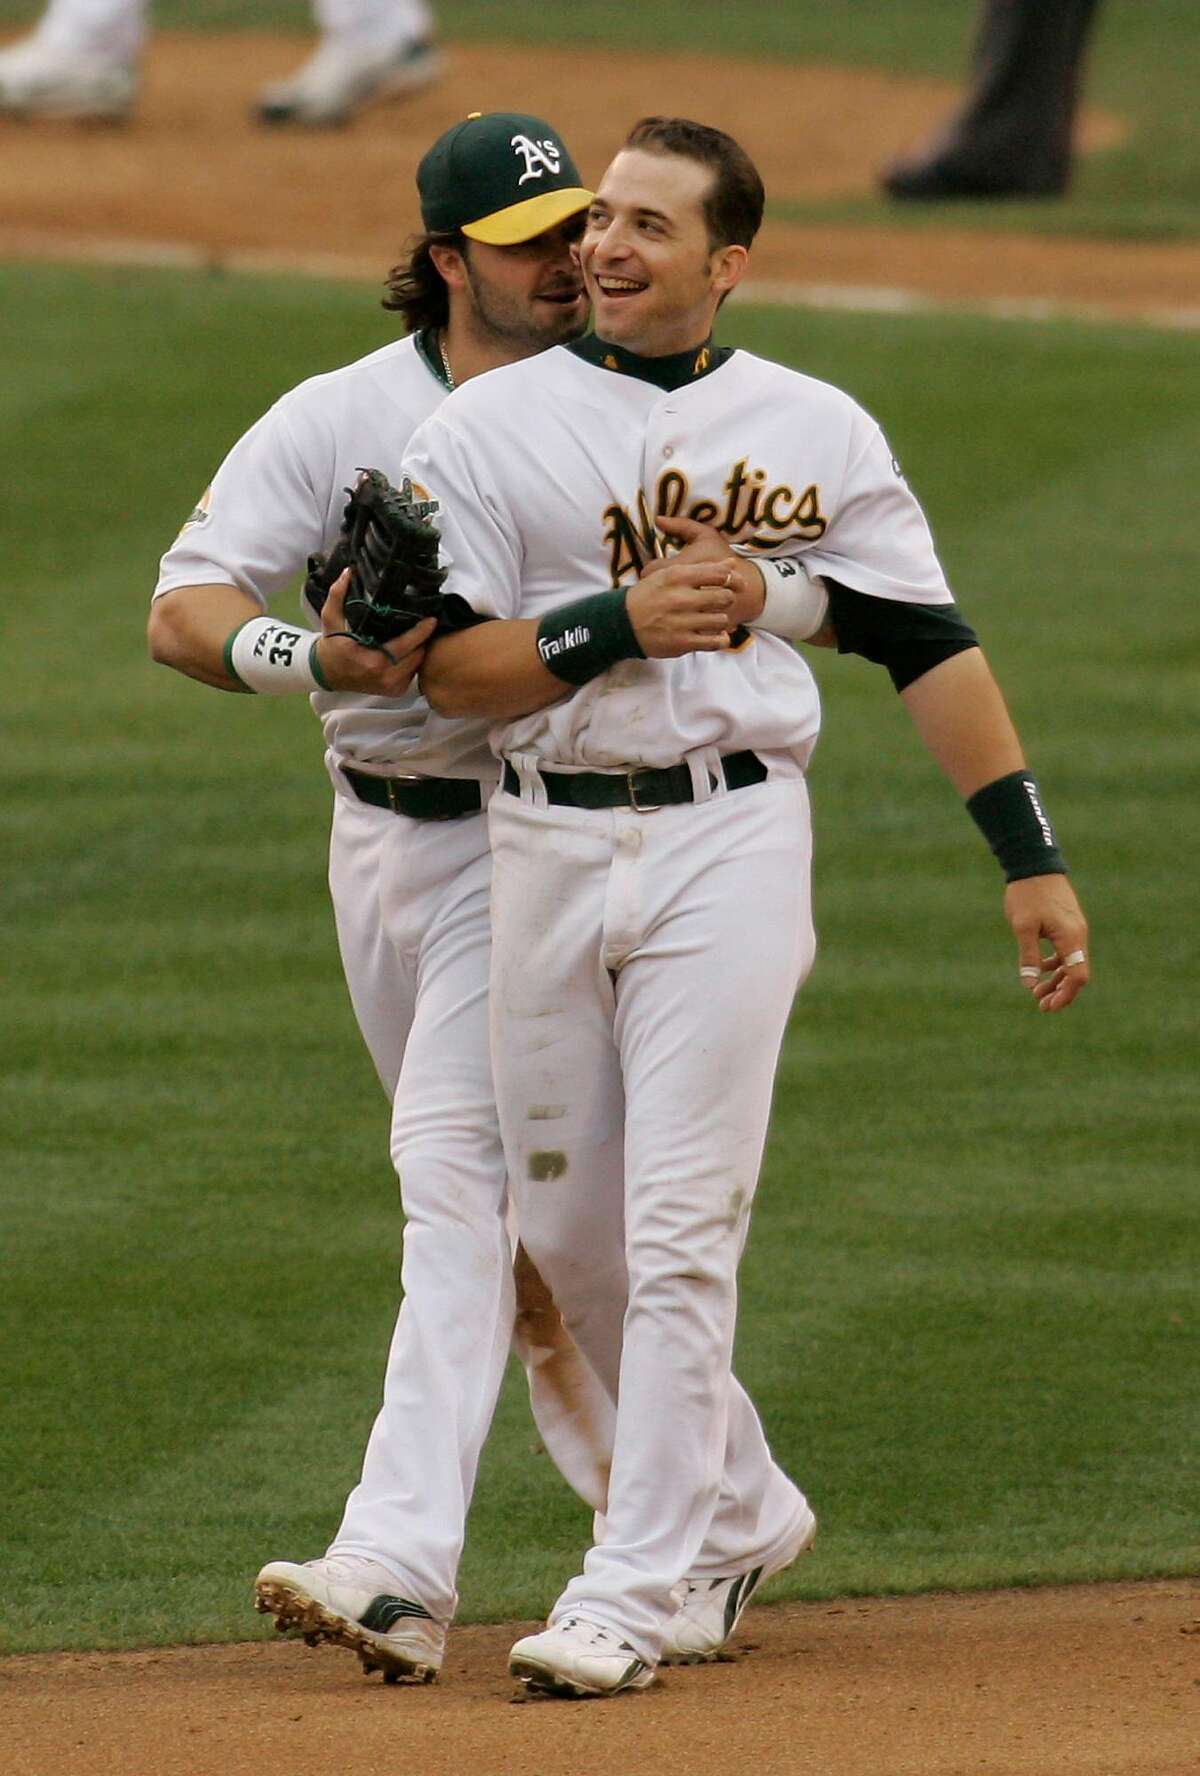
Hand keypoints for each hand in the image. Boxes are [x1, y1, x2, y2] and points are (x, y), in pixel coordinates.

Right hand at [314, 569, 434, 694]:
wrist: (326, 674)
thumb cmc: (331, 646)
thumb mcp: (330, 619)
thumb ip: (337, 595)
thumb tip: (348, 572)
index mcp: (374, 662)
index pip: (406, 645)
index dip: (421, 632)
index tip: (432, 619)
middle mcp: (386, 678)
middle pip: (418, 656)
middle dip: (424, 639)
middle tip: (427, 622)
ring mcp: (392, 687)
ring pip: (418, 665)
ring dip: (420, 649)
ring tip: (421, 632)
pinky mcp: (394, 691)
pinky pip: (413, 673)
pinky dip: (414, 660)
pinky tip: (412, 647)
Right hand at [626, 559, 738, 657]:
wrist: (622, 622)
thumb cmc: (649, 595)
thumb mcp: (671, 574)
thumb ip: (702, 569)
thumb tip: (732, 564)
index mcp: (677, 576)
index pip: (719, 574)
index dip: (734, 579)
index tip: (736, 583)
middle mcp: (681, 598)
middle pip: (724, 598)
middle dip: (727, 599)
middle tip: (720, 602)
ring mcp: (682, 622)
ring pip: (721, 620)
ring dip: (721, 620)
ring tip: (712, 619)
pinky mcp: (682, 642)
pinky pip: (715, 642)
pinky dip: (720, 639)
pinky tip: (714, 635)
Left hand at [643, 515, 765, 625]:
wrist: (749, 588)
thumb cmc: (722, 558)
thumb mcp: (705, 536)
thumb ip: (682, 527)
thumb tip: (658, 519)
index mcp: (685, 567)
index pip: (651, 571)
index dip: (650, 571)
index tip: (655, 572)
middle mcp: (688, 591)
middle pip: (655, 594)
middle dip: (655, 592)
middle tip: (659, 589)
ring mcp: (694, 611)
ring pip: (666, 613)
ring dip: (664, 608)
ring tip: (666, 603)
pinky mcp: (700, 626)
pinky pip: (681, 627)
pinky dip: (677, 623)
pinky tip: (679, 616)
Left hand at [1005, 873, 1089, 1012]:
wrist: (1035, 864)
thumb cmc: (1028, 894)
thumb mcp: (1023, 927)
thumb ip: (1028, 956)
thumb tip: (1029, 984)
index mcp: (1071, 937)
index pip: (1078, 976)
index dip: (1065, 995)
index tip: (1048, 1006)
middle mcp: (1078, 935)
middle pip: (1076, 973)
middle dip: (1060, 992)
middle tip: (1040, 1005)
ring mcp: (1074, 929)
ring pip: (1070, 962)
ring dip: (1056, 979)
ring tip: (1036, 992)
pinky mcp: (1067, 924)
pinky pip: (1065, 951)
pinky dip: (1054, 963)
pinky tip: (1039, 968)